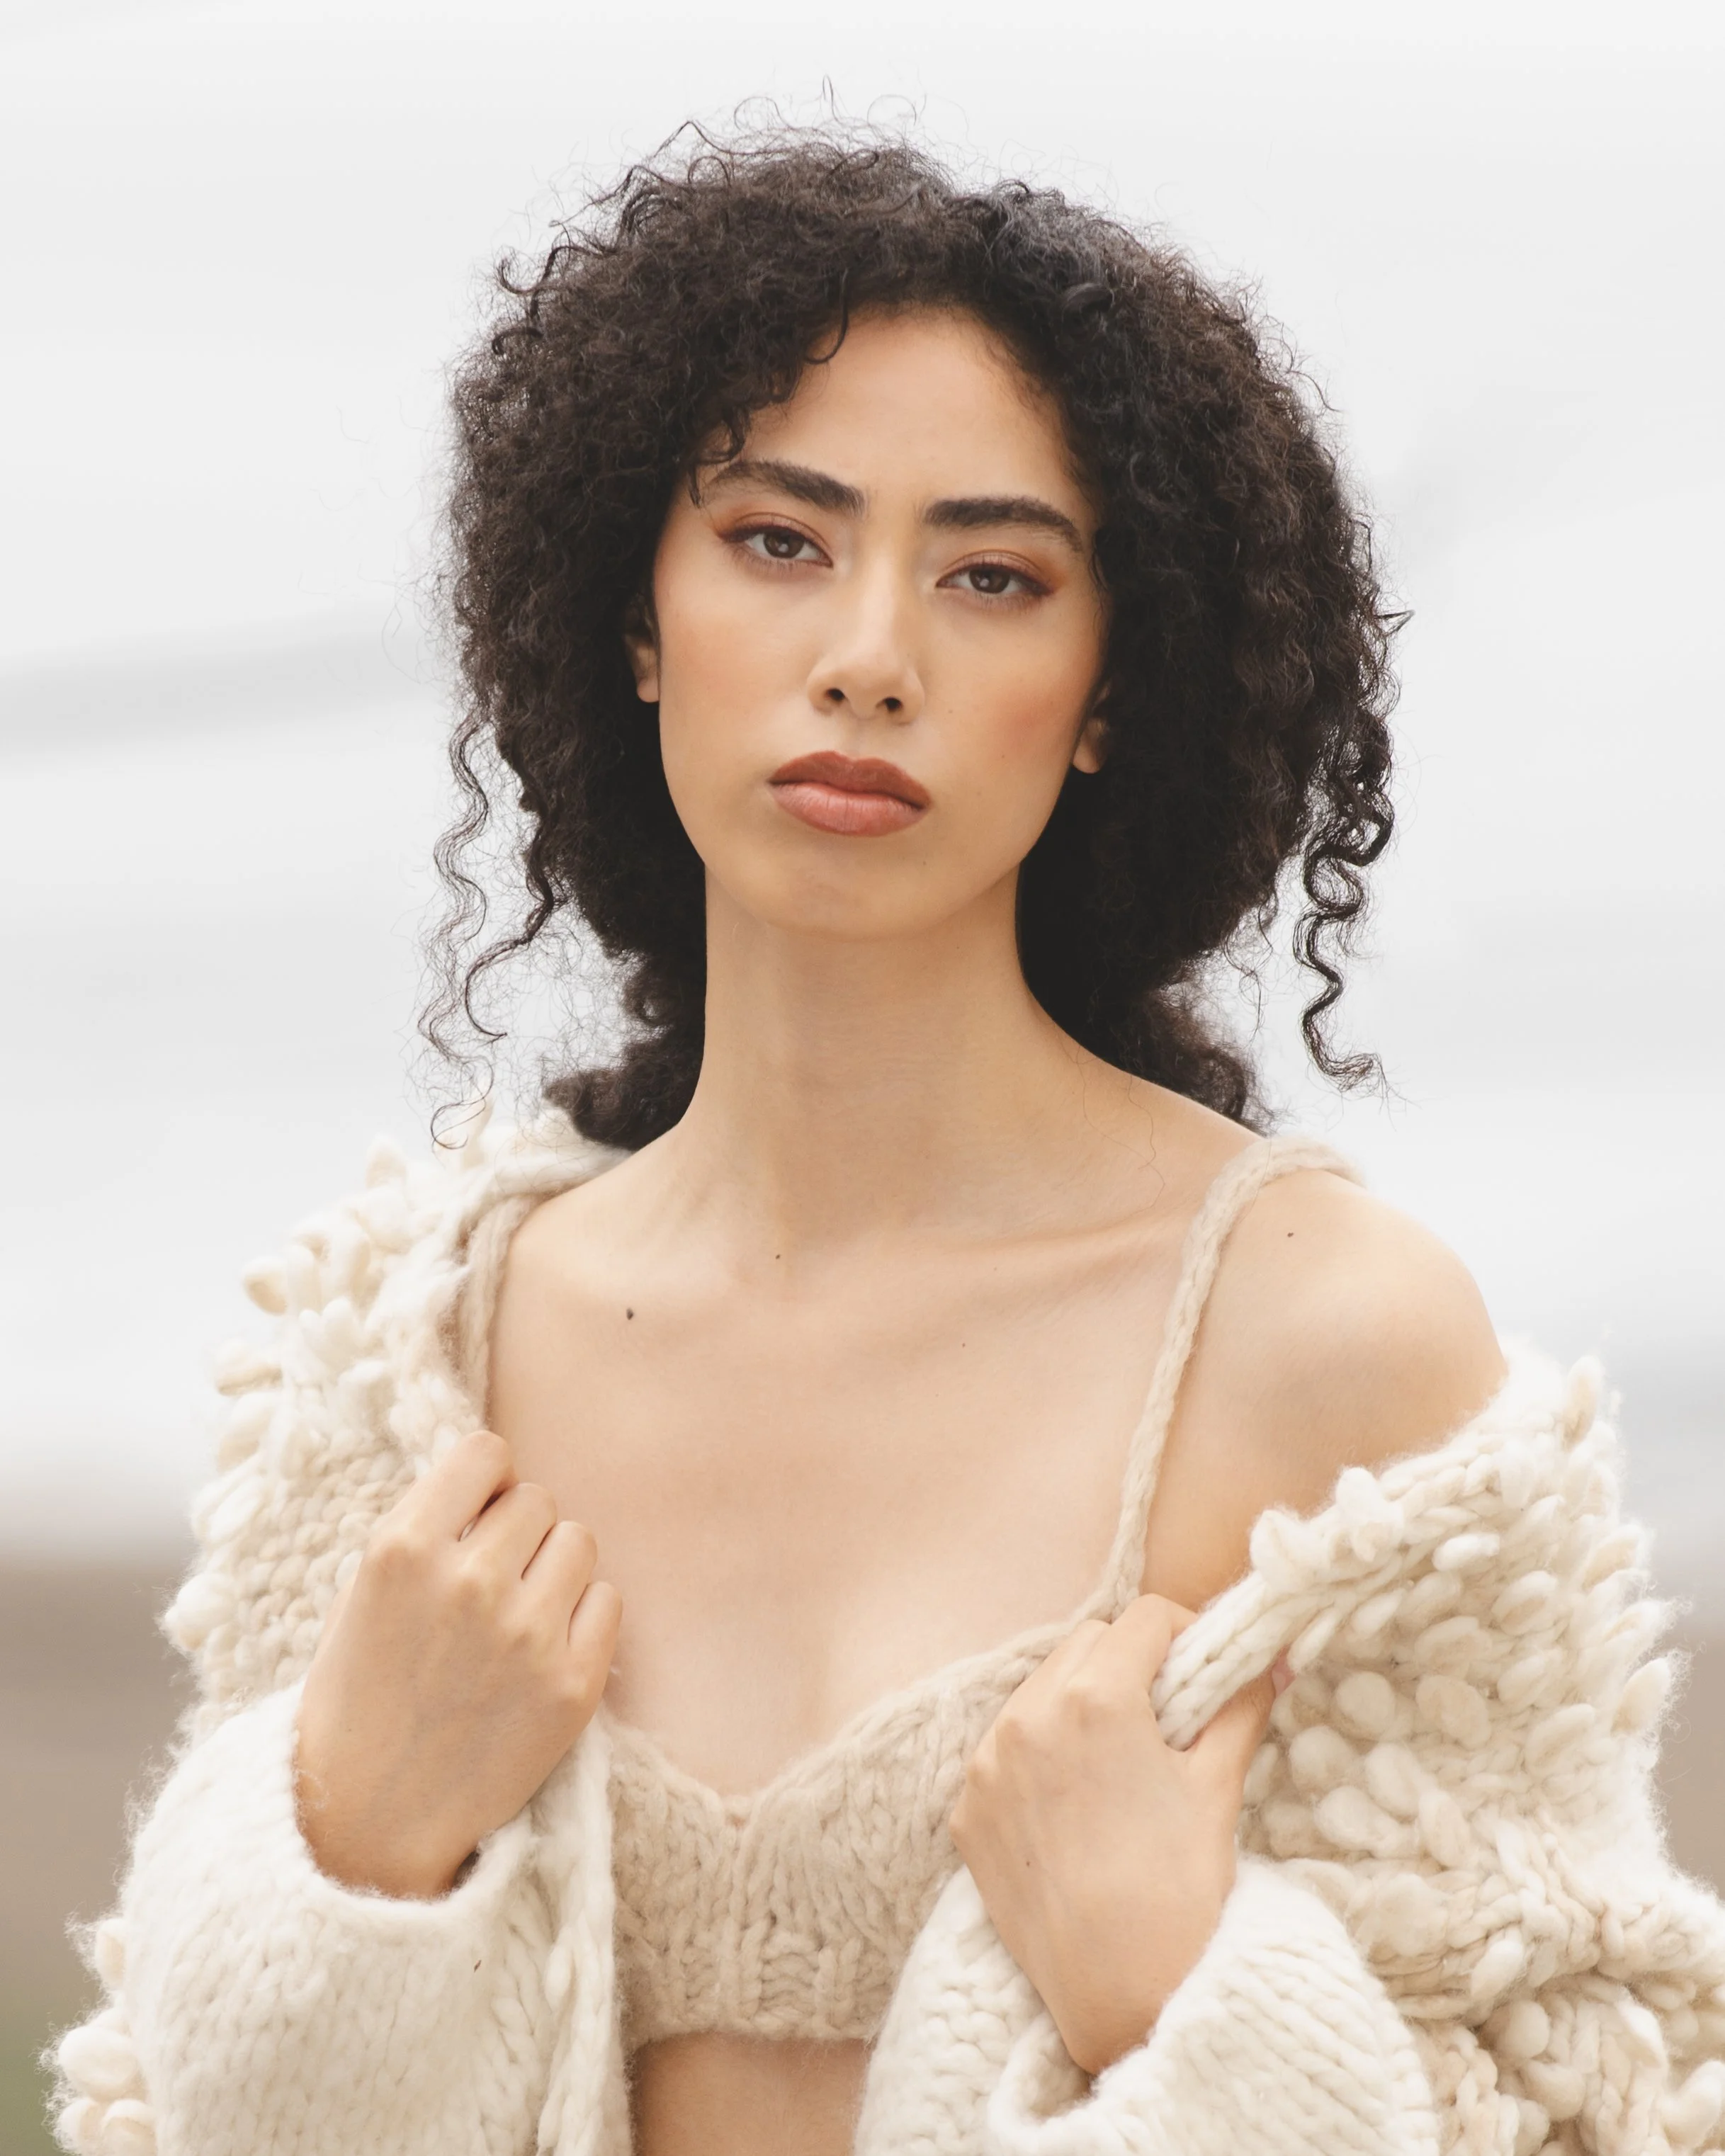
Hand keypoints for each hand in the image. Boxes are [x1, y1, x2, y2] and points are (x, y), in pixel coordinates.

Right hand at [294, 1430, 622, 1898]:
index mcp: (402, 1550)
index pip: (484, 1453)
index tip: (478, 1512)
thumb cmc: (360, 1698)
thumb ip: (427, 1529)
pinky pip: (608, 1601)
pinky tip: (543, 1651)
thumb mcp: (363, 1594)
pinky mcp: (573, 1685)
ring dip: (554, 1568)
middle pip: (537, 1499)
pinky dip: (582, 1617)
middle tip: (493, 1580)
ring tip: (518, 1615)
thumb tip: (494, 1483)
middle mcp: (468, 1582)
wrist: (368, 1821)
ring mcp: (527, 1635)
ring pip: (579, 1541)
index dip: (485, 1481)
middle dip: (518, 1532)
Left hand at [948, 1594, 1274, 2076]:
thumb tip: (1267, 1659)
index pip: (1143, 1619)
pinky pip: (1005, 1751)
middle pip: (1086, 1644)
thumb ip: (1238, 1706)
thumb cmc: (1180, 1890)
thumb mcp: (1216, 1785)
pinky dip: (1041, 1757)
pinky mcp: (966, 1810)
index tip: (1203, 1665)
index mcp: (1093, 1697)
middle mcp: (1026, 1716)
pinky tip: (1078, 1805)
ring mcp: (986, 1765)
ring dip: (1079, 1702)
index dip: (1184, 1632)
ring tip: (1121, 1760)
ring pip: (1038, 1691)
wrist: (1122, 1995)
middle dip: (1129, 1663)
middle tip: (1168, 1714)